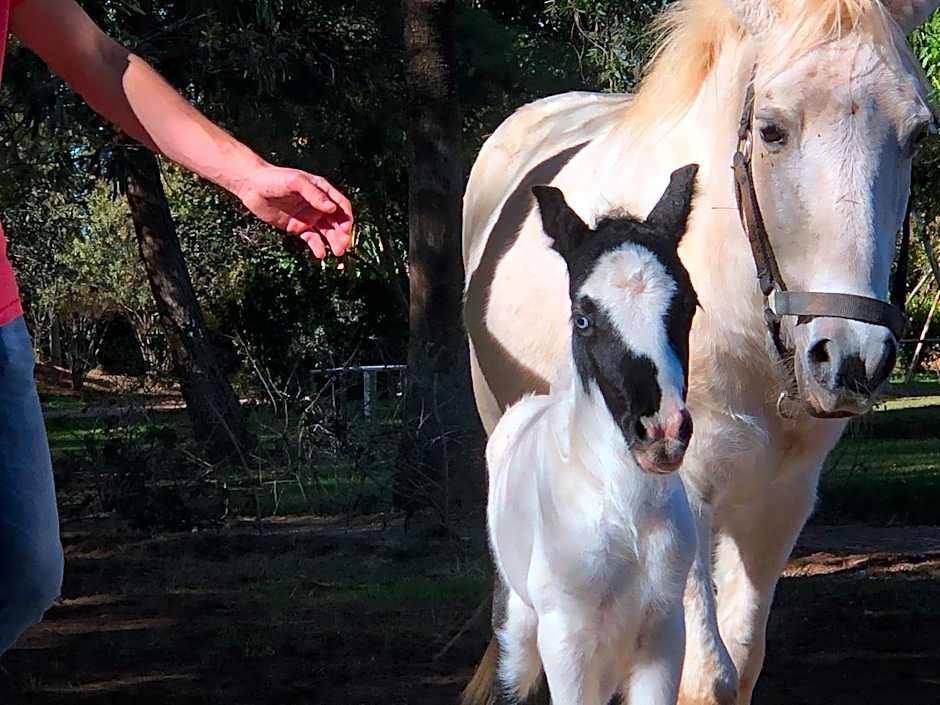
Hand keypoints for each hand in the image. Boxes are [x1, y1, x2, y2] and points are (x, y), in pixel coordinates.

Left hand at [236, 164, 353, 258]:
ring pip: (327, 232)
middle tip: (343, 246)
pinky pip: (312, 239)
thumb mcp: (296, 182)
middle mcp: (318, 205)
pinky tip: (321, 254)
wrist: (252, 186)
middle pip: (337, 221)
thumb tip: (332, 208)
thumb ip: (314, 194)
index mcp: (322, 190)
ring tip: (337, 252)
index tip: (346, 229)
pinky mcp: (298, 227)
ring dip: (334, 242)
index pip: (341, 205)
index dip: (346, 218)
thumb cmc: (274, 178)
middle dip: (342, 234)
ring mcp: (309, 217)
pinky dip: (318, 247)